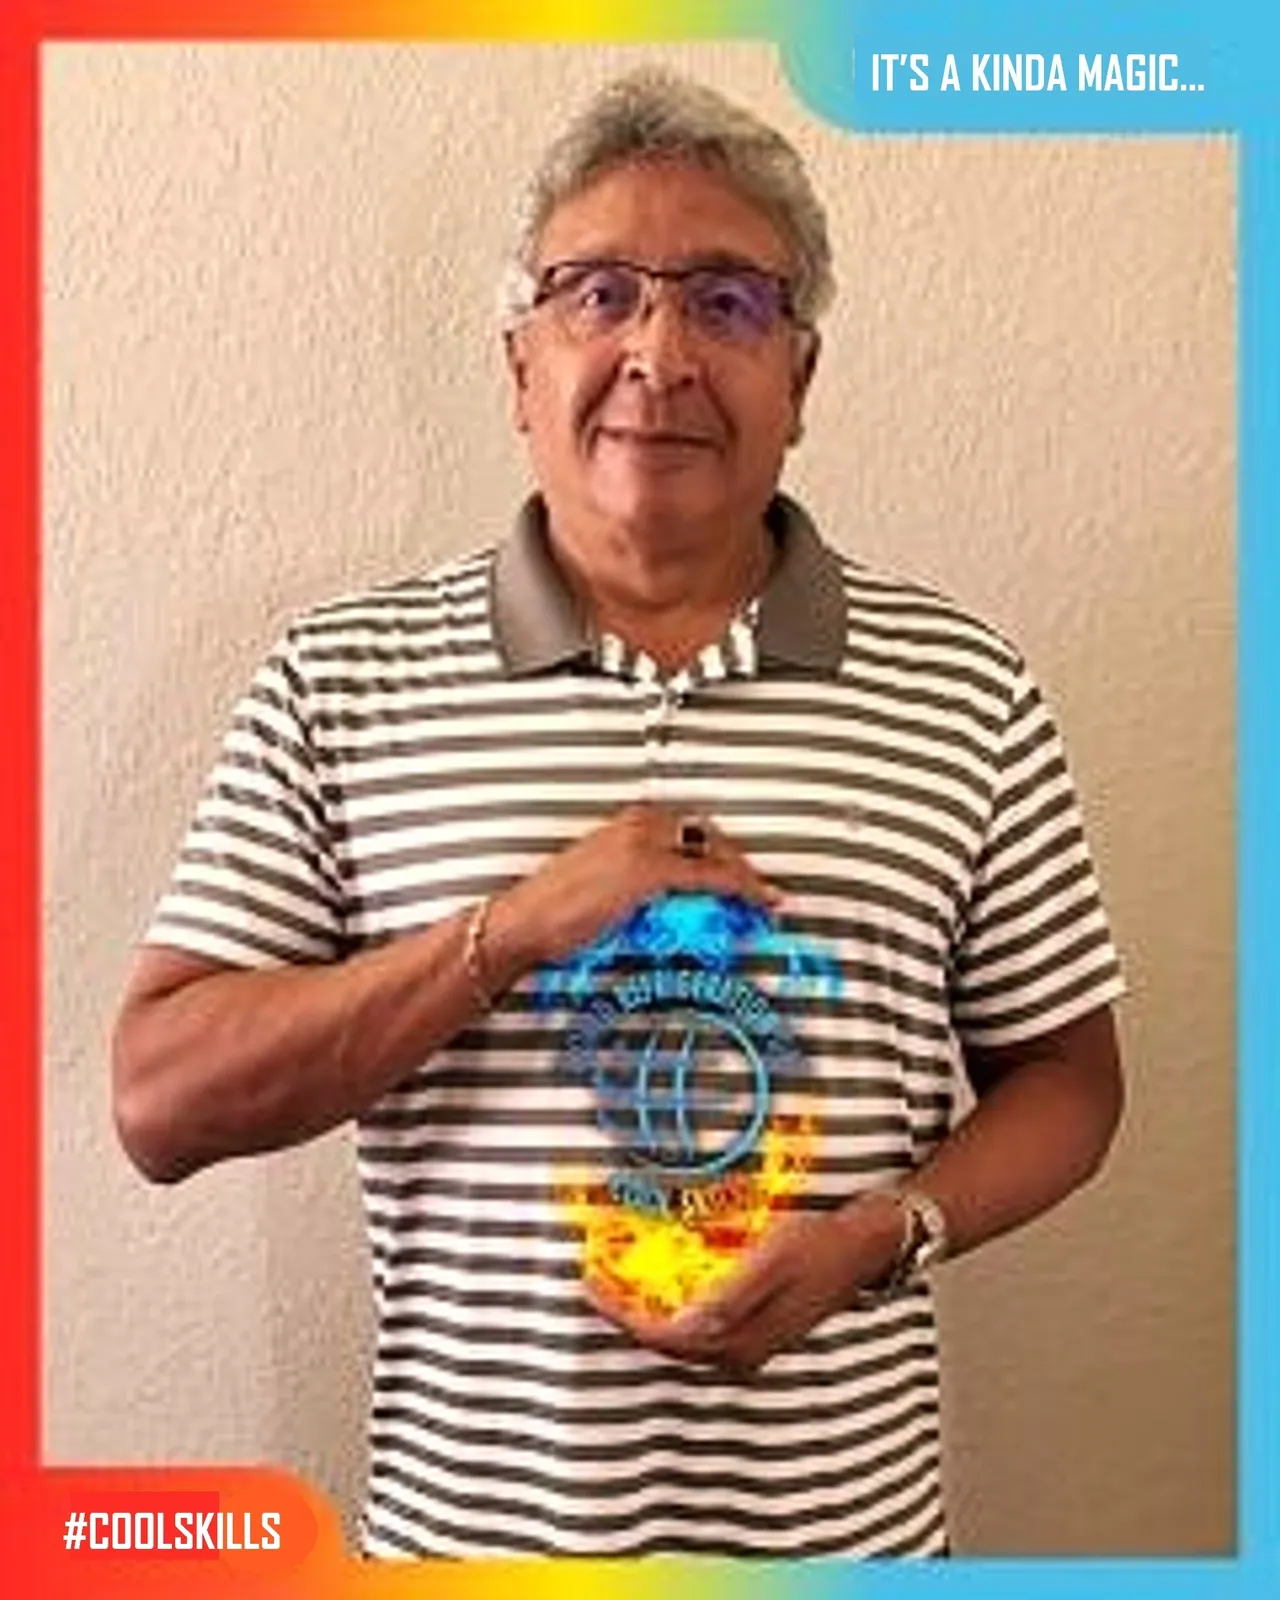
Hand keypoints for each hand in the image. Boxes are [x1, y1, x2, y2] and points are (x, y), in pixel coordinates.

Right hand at [486, 802, 782, 977]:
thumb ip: (636, 881)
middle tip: (755, 889)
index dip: (719, 849)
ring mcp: (643, 844)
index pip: (687, 826)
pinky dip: (740, 887)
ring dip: (743, 874)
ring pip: (714, 851)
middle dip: (736, 859)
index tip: (735, 869)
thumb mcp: (601, 884)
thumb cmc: (552, 912)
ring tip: (761, 899)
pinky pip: (710, 876)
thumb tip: (666, 901)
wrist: (522, 924)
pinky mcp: (648, 871)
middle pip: (707, 833)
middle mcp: (636, 824)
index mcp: (624, 821)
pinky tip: (755, 901)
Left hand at [585, 1195, 905, 1375]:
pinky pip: (700, 1327)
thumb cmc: (819, 1245)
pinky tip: (665, 1285)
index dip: (622, 1314)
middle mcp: (740, 1351)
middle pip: (667, 1344)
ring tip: (620, 1283)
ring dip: (649, 1313)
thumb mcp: (772, 1260)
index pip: (663, 1337)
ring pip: (682, 1338)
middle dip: (628, 1315)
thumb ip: (727, 1296)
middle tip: (597, 1281)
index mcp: (741, 1339)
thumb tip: (683, 1325)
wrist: (864, 1244)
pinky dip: (674, 1308)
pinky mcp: (754, 1328)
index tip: (592, 1284)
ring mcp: (748, 1342)